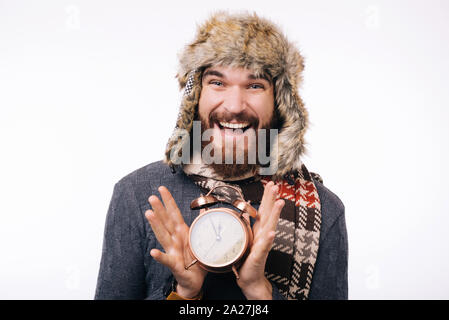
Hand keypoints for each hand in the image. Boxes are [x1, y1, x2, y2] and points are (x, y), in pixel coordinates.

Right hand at [145, 186, 206, 298]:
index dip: (168, 200)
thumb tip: (206, 208)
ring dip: (156, 225)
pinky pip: (166, 260)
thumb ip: (201, 223)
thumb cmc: (195, 258)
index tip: (161, 189)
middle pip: (166, 221)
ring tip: (149, 214)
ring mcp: (172, 251)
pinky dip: (160, 256)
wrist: (195, 279)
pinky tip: (153, 252)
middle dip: (159, 209)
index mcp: (182, 231)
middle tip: (152, 197)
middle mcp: (174, 239)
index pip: (174, 213)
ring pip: (163, 236)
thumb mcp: (200, 238)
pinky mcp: (174, 264)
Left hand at [236, 181, 283, 299]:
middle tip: (276, 186)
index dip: (267, 196)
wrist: (249, 277)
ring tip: (280, 202)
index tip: (270, 183)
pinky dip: (268, 239)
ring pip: (270, 226)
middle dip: (272, 199)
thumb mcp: (246, 237)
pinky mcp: (259, 255)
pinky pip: (264, 246)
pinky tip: (272, 232)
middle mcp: (263, 234)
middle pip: (268, 214)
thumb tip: (245, 212)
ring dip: (275, 214)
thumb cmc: (247, 257)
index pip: (264, 209)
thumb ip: (247, 224)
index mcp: (259, 229)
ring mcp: (263, 244)